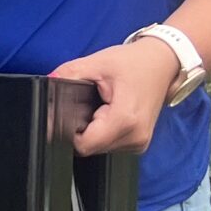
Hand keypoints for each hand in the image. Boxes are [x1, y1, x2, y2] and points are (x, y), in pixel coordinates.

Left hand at [51, 38, 183, 154]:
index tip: (65, 115)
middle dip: (80, 129)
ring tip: (100, 107)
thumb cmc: (135, 62)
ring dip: (93, 131)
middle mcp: (135, 136)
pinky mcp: (140, 142)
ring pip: (100, 148)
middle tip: (87, 104)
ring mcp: (140, 142)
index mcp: (125, 120)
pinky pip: (111, 145)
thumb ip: (67, 75)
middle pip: (90, 148)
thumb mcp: (96, 63)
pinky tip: (108, 113)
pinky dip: (104, 132)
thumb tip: (46, 85)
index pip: (84, 144)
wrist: (163, 62)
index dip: (68, 132)